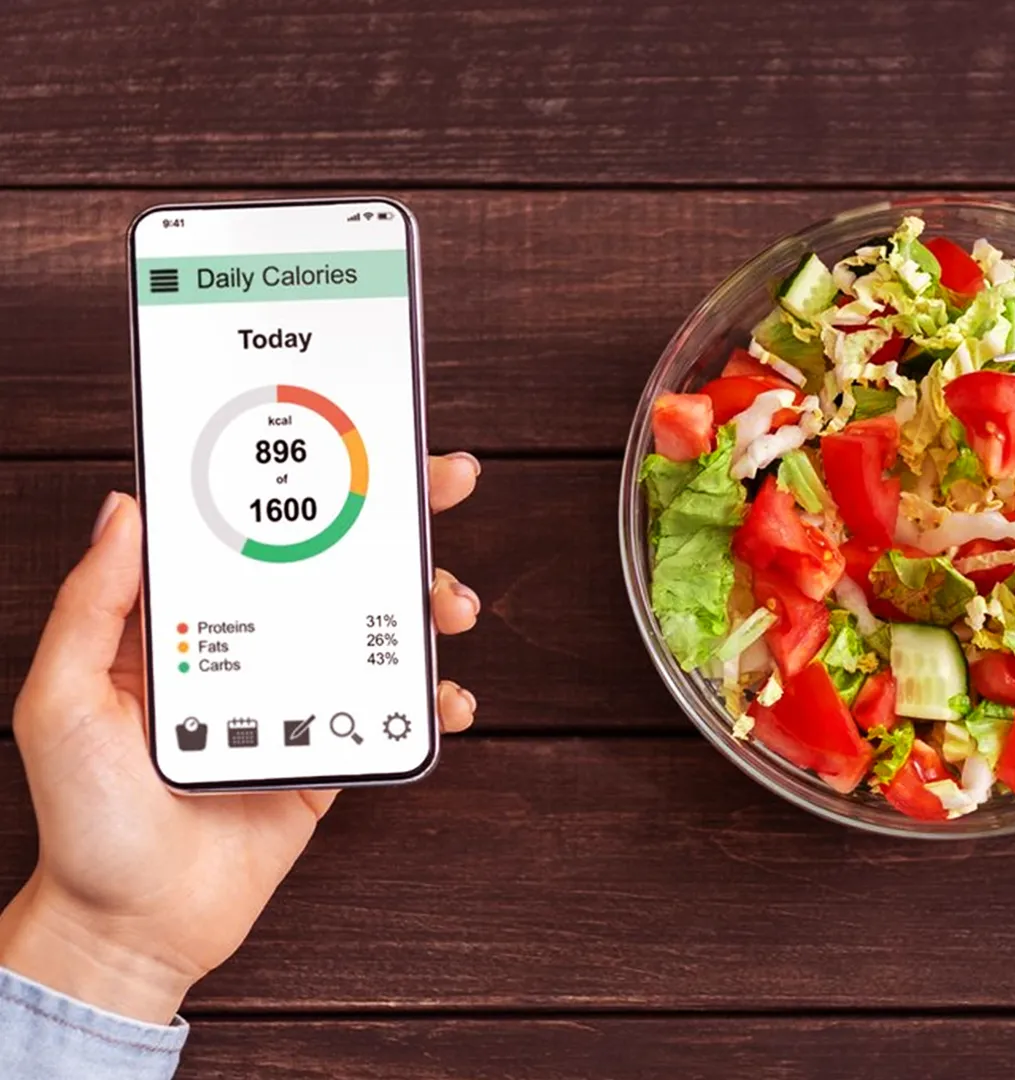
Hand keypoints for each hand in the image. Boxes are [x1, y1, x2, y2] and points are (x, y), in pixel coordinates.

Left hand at [0, 452, 481, 1023]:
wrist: (134, 926)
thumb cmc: (85, 820)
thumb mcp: (61, 699)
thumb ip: (90, 605)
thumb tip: (125, 510)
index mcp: (187, 623)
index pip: (256, 532)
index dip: (306, 481)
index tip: (354, 439)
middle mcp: (250, 649)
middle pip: (339, 565)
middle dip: (402, 519)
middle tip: (448, 484)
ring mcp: (297, 698)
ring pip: (381, 629)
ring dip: (429, 607)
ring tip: (450, 608)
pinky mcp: (332, 752)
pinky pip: (395, 713)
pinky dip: (435, 702)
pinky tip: (449, 700)